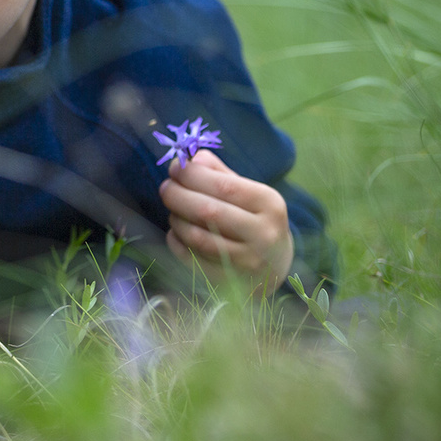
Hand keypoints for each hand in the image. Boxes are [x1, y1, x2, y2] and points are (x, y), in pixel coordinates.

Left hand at [159, 150, 293, 294]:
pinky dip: (176, 241)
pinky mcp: (231, 282)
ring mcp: (248, 262)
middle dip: (178, 196)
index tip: (175, 167)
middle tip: (165, 187)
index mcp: (270, 204)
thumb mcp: (248, 192)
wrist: (275, 266)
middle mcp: (263, 234)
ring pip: (197, 237)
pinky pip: (190, 258)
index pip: (224, 186)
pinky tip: (176, 232)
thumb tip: (191, 159)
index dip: (193, 175)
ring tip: (173, 210)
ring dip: (176, 219)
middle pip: (208, 212)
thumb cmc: (254, 219)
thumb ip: (218, 172)